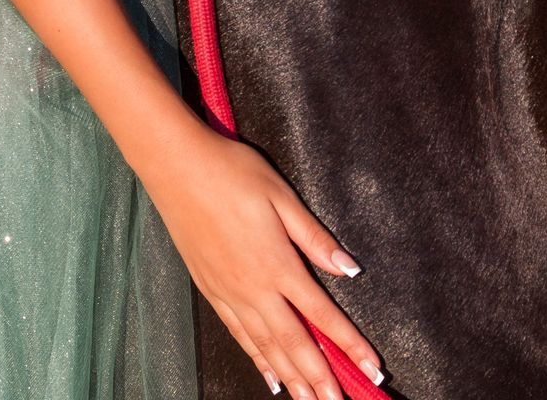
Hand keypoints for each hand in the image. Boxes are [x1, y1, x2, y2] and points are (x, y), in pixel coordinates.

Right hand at [143, 126, 382, 398]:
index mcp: (277, 264)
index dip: (349, 346)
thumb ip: (314, 238)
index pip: (321, 315)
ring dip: (292, 378)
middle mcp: (253, 288)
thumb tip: (349, 268)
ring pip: (265, 348)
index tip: (371, 370)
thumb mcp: (282, 197)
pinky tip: (271, 377)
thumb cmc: (231, 173)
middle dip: (320, 379)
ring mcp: (228, 293)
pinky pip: (239, 335)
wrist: (175, 167)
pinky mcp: (209, 290)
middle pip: (294, 344)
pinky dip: (258, 361)